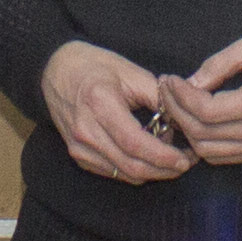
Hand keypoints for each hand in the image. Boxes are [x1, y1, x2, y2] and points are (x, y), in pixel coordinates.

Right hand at [42, 42, 189, 182]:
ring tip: (172, 161)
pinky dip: (134, 170)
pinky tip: (148, 158)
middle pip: (131, 165)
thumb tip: (182, 120)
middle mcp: (86, 130)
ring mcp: (79, 146)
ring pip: (123, 173)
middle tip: (185, 163)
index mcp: (100, 104)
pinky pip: (112, 172)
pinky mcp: (77, 155)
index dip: (163, 156)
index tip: (185, 159)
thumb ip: (158, 96)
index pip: (135, 143)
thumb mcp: (130, 71)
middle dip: (164, 170)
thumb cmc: (95, 66)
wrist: (56, 71)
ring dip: (152, 172)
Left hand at [158, 35, 241, 166]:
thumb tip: (188, 84)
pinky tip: (194, 121)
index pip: (208, 111)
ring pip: (208, 150)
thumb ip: (219, 64)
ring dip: (186, 129)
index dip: (181, 97)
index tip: (170, 80)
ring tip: (176, 105)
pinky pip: (221, 156)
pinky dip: (201, 142)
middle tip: (166, 90)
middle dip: (176, 111)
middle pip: (203, 133)